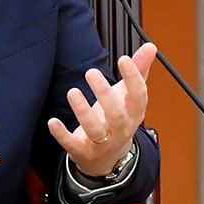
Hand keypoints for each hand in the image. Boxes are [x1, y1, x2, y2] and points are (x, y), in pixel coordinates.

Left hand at [48, 42, 155, 177]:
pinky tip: (53, 121)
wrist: (109, 157)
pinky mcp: (83, 151)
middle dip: (104, 94)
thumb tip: (150, 46)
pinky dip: (62, 134)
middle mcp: (120, 129)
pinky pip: (72, 144)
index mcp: (134, 114)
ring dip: (83, 112)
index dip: (133, 78)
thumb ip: (139, 70)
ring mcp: (102, 143)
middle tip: (91, 72)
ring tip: (73, 92)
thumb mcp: (129, 96)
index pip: (138, 96)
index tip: (124, 59)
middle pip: (117, 115)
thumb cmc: (119, 119)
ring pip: (95, 130)